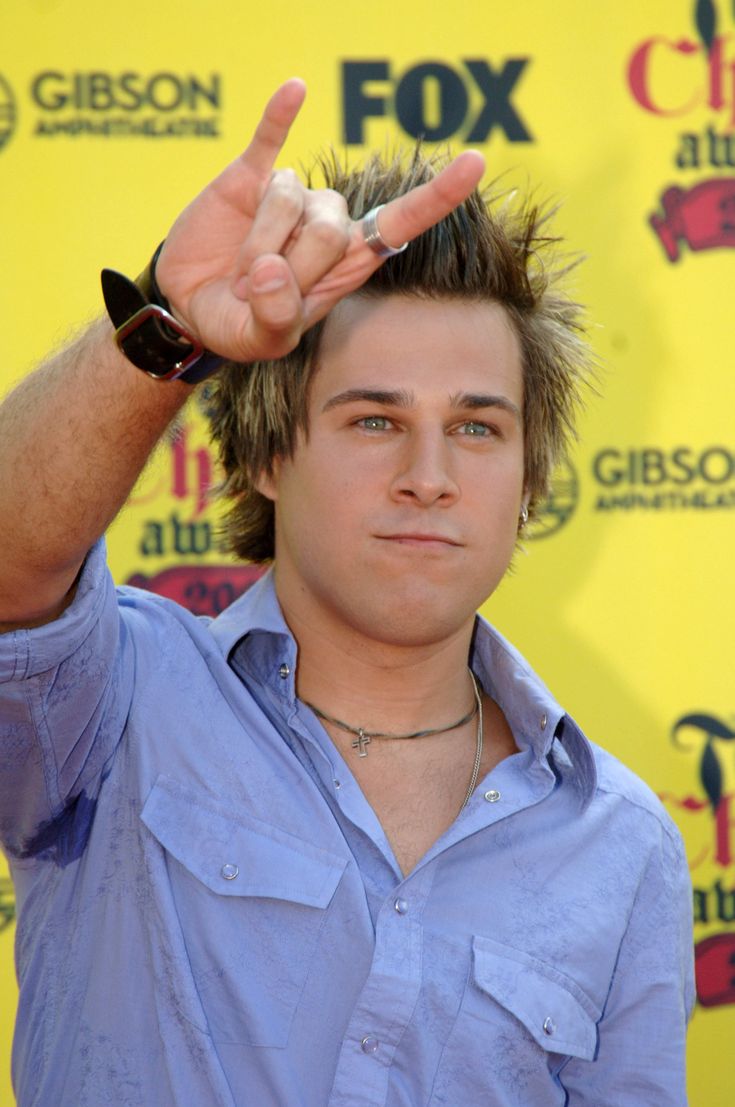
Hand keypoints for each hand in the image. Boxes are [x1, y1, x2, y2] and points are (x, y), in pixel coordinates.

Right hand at [157, 79, 485, 362]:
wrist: (189, 304)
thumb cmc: (238, 325)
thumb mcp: (260, 340)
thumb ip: (274, 317)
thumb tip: (272, 270)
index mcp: (346, 264)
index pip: (400, 225)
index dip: (436, 197)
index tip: (475, 164)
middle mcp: (327, 224)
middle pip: (332, 224)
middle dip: (289, 263)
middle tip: (258, 291)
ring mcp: (291, 197)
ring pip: (291, 199)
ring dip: (259, 243)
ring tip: (241, 271)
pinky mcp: (251, 175)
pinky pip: (270, 138)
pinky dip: (280, 116)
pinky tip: (295, 91)